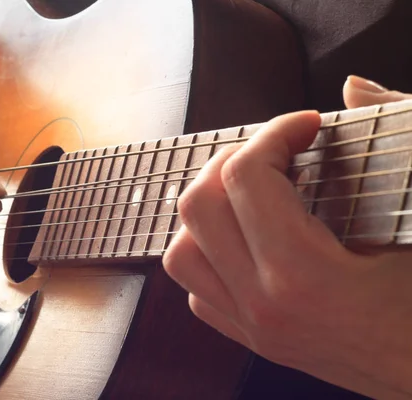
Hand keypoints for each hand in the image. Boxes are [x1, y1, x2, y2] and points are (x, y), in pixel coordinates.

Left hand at [163, 76, 411, 398]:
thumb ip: (399, 143)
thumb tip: (353, 88)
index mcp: (304, 276)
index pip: (248, 178)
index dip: (274, 133)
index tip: (305, 126)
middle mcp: (262, 305)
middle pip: (198, 207)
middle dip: (230, 162)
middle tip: (274, 153)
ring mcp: (251, 327)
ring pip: (181, 252)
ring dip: (207, 209)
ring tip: (250, 192)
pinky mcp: (251, 339)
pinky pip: (197, 288)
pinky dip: (208, 252)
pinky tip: (245, 238)